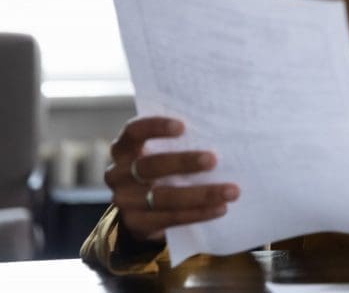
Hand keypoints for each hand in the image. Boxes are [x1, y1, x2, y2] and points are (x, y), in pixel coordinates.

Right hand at [104, 116, 239, 244]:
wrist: (140, 210)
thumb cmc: (161, 168)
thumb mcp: (161, 152)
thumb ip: (178, 143)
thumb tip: (221, 133)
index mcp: (124, 148)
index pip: (134, 132)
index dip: (155, 127)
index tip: (182, 126)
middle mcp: (118, 173)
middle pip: (150, 166)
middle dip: (183, 162)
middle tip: (213, 160)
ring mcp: (124, 200)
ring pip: (163, 197)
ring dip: (201, 194)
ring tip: (231, 191)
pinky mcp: (136, 223)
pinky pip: (170, 218)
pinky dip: (199, 213)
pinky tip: (221, 208)